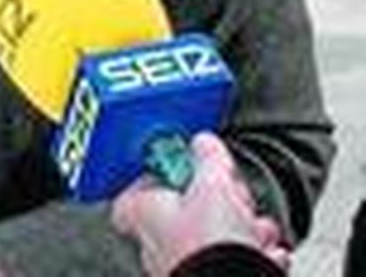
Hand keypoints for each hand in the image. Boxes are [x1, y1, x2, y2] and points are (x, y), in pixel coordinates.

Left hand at [111, 133, 289, 276]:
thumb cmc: (211, 246)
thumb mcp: (213, 184)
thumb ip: (208, 157)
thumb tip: (204, 143)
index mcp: (142, 211)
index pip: (140, 185)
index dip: (167, 172)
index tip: (191, 164)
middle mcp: (155, 242)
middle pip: (188, 210)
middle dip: (223, 202)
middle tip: (238, 199)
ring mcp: (181, 267)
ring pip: (215, 238)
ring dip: (245, 230)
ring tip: (259, 229)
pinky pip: (233, 263)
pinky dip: (254, 257)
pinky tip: (268, 254)